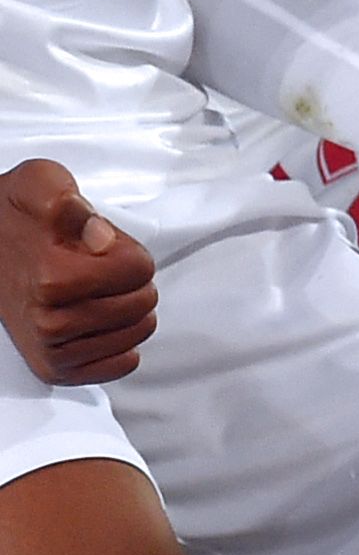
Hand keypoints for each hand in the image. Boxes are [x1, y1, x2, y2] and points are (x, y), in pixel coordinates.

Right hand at [0, 162, 159, 383]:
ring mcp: (54, 350)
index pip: (141, 269)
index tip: (100, 247)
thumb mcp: (40, 185)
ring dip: (127, 309)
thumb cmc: (18, 220)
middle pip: (144, 302)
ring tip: (95, 292)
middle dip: (129, 281)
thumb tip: (99, 236)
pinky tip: (98, 321)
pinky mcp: (58, 370)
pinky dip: (120, 342)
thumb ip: (69, 200)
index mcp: (53, 279)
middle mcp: (51, 322)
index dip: (128, 251)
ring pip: (138, 332)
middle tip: (96, 269)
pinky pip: (124, 363)